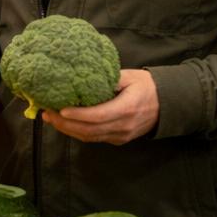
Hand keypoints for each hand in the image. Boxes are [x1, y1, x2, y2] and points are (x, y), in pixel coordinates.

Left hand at [43, 69, 158, 143]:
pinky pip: (95, 138)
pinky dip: (78, 132)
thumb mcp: (129, 76)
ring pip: (90, 137)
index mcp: (128, 107)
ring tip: (51, 118)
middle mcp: (125, 125)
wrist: (169, 103)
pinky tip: (65, 123)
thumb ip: (106, 79)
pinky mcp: (119, 139)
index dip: (78, 115)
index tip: (60, 109)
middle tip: (47, 114)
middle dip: (65, 124)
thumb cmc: (147, 86)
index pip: (98, 116)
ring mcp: (122, 135)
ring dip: (68, 129)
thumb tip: (79, 77)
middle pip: (90, 130)